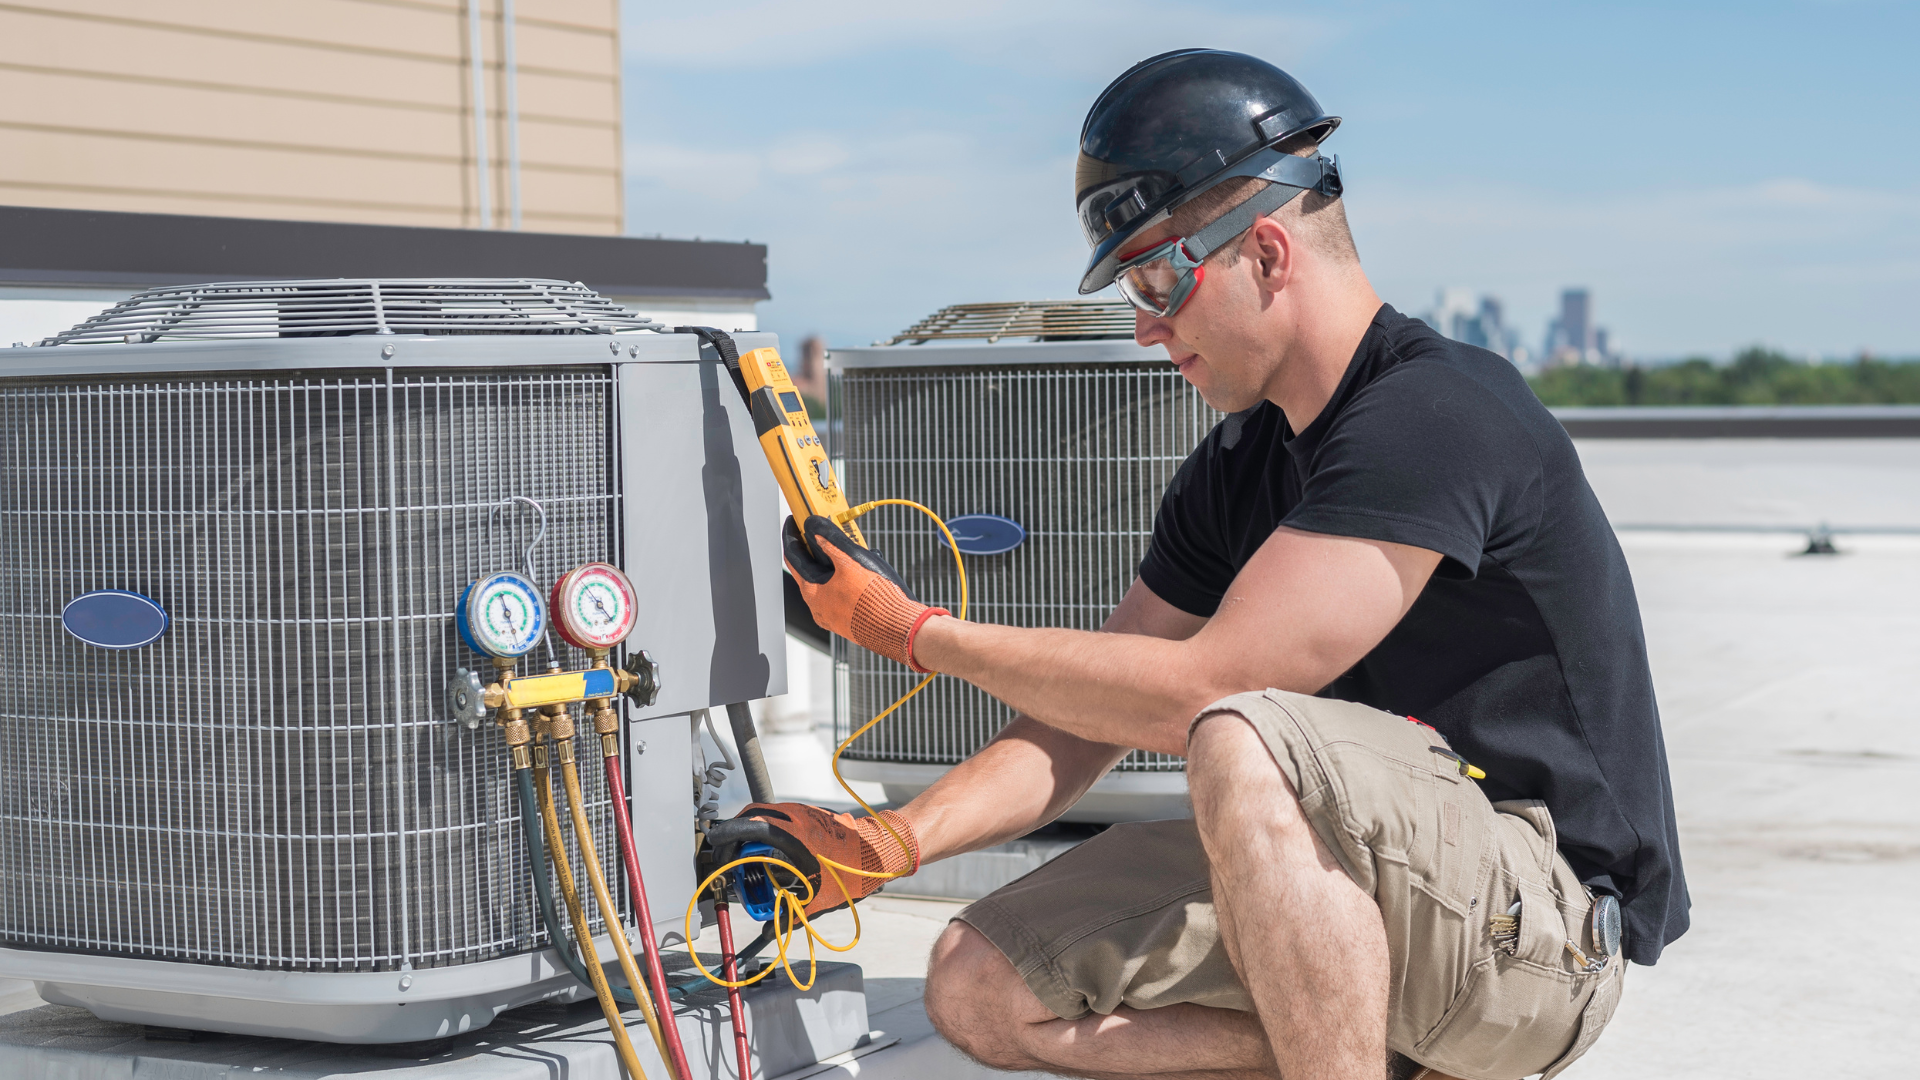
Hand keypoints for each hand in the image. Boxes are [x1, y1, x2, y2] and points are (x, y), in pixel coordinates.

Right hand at [733, 802, 919, 915]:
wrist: (881, 850)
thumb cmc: (854, 869)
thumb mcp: (819, 897)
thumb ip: (792, 915)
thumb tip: (772, 931)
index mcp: (788, 832)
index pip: (744, 828)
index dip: (725, 839)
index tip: (717, 852)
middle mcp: (792, 815)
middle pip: (750, 816)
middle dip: (735, 834)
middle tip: (730, 855)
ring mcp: (802, 811)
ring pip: (765, 813)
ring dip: (752, 830)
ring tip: (749, 854)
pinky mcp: (810, 813)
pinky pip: (781, 816)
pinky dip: (769, 829)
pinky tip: (774, 851)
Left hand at [783, 515, 948, 670]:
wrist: (898, 628)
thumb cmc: (875, 601)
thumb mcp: (851, 564)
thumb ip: (832, 544)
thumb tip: (817, 529)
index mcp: (813, 594)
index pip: (793, 558)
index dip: (792, 536)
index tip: (794, 522)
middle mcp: (819, 608)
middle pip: (810, 571)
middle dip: (816, 549)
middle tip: (821, 531)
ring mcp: (834, 615)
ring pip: (829, 583)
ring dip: (835, 564)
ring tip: (849, 550)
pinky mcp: (850, 619)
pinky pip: (842, 594)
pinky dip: (846, 579)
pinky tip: (862, 572)